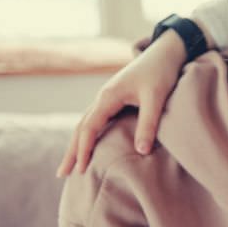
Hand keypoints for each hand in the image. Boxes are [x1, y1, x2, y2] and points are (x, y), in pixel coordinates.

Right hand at [55, 30, 186, 176]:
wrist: (165, 52)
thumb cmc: (161, 72)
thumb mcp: (155, 98)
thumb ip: (148, 123)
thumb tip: (141, 151)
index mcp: (108, 97)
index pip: (89, 128)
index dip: (84, 149)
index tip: (82, 170)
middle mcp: (103, 97)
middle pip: (81, 127)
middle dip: (72, 151)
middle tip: (62, 174)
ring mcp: (108, 98)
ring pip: (86, 124)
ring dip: (77, 144)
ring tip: (71, 165)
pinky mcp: (116, 99)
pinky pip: (96, 120)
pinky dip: (89, 135)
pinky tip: (89, 145)